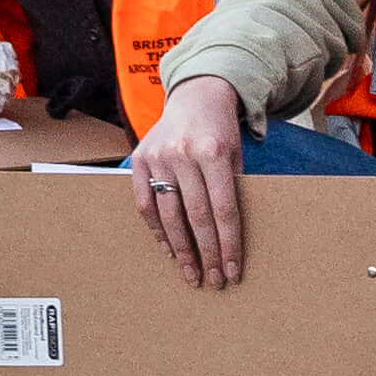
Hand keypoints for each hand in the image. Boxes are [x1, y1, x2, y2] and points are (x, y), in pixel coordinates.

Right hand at [134, 77, 251, 287]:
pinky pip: (146, 204)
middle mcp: (183, 154)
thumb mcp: (236, 154)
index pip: (223, 209)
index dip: (229, 244)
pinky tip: (169, 250)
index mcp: (213, 151)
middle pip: (196, 216)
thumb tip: (230, 236)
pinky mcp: (139, 160)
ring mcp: (158, 157)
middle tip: (214, 281)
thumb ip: (232, 188)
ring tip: (191, 273)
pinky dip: (157, 231)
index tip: (233, 270)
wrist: (195, 94)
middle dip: (207, 253)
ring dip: (181, 250)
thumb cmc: (221, 130)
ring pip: (168, 215)